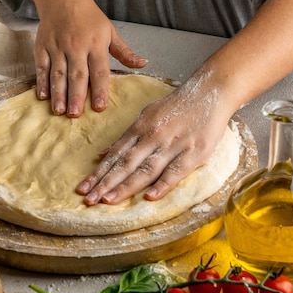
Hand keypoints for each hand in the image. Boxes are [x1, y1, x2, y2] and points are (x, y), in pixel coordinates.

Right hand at [16, 0, 147, 115]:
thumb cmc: (89, 17)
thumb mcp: (110, 31)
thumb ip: (124, 52)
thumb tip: (143, 64)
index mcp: (96, 44)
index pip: (99, 70)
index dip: (99, 89)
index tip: (99, 107)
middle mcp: (76, 46)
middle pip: (77, 75)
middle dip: (76, 96)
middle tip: (75, 114)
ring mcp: (57, 47)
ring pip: (58, 73)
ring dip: (58, 93)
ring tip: (59, 111)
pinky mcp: (42, 47)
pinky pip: (41, 67)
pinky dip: (41, 82)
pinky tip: (43, 97)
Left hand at [76, 66, 232, 203]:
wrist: (209, 92)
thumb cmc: (177, 106)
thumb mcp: (147, 115)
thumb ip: (127, 137)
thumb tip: (103, 153)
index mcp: (141, 127)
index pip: (115, 154)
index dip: (99, 172)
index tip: (83, 188)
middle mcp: (153, 136)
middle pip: (125, 164)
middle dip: (105, 182)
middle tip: (88, 199)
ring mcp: (173, 145)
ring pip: (146, 169)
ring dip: (125, 186)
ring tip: (108, 200)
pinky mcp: (194, 153)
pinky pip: (175, 171)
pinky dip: (162, 184)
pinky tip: (149, 197)